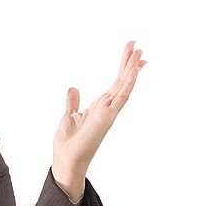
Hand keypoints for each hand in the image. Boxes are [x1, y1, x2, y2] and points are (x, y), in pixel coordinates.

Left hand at [52, 41, 146, 200]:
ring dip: (131, 70)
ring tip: (139, 53)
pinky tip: (133, 71)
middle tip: (137, 45)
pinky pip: (120, 97)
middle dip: (129, 63)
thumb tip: (74, 88)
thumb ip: (73, 103)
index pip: (115, 83)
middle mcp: (108, 108)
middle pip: (122, 81)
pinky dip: (127, 84)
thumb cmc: (69, 143)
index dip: (123, 68)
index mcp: (100, 106)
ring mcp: (109, 112)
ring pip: (124, 86)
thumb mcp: (69, 116)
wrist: (66, 159)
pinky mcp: (107, 117)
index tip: (131, 53)